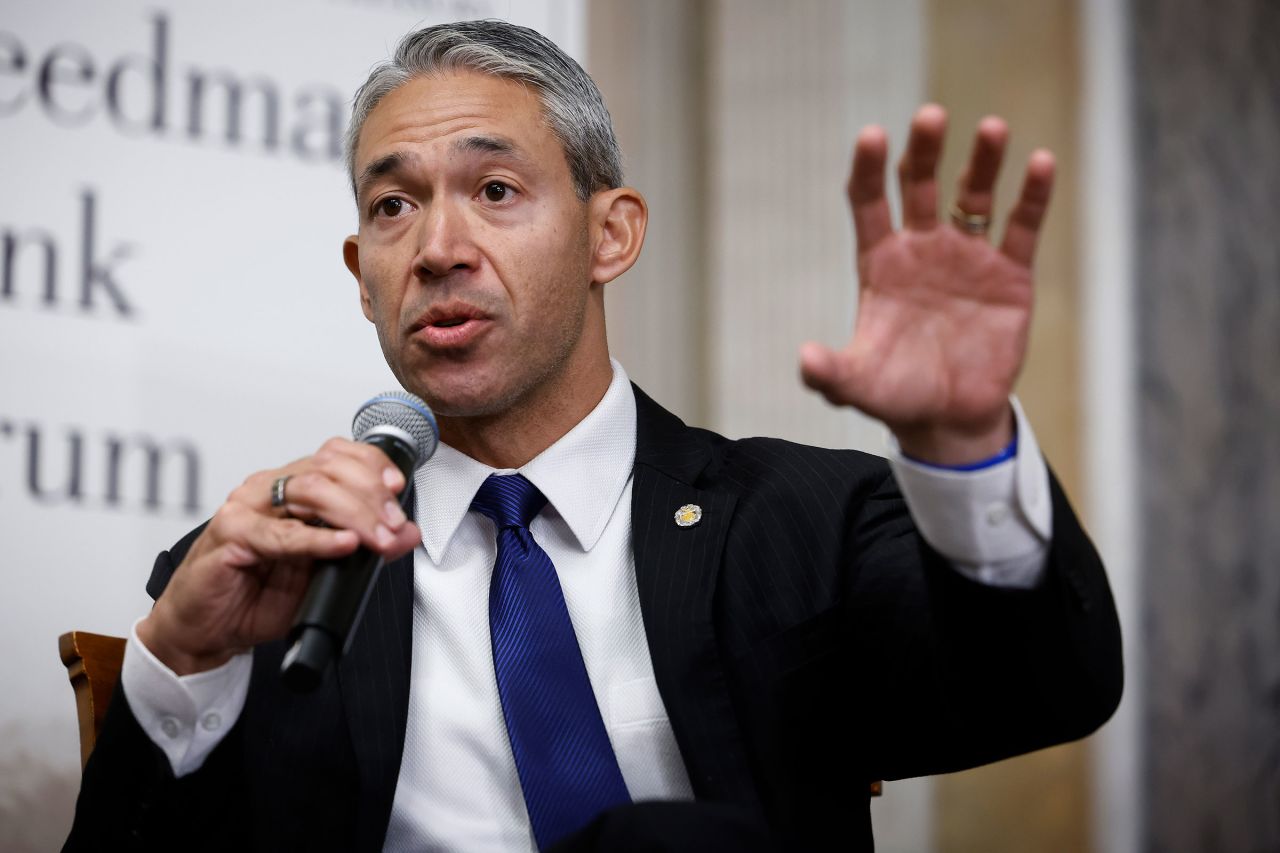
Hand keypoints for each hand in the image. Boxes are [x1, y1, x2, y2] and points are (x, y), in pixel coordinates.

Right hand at [136, 439, 420, 674]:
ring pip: (310, 491)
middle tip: (394, 525)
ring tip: (378, 537)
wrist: (207, 629)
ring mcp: (247, 508)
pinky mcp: (231, 535)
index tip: (398, 490)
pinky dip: (318, 539)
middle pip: (328, 469)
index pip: (336, 456)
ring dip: (354, 514)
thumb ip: (365, 548)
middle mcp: (268, 489)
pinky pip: (281, 532)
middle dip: (371, 495)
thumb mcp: (324, 573)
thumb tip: (408, 533)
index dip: (372, 466)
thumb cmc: (255, 595)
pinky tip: (343, 544)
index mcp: (290, 488)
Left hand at [799, 104, 1053, 464]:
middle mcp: (923, 249)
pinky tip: (1040, 162)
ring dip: (982, 161)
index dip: (869, 170)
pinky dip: (1032, 195)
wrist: (950, 418)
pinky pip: (1022, 227)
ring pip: (974, 195)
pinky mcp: (1010, 275)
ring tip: (991, 127)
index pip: (870, 203)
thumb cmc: (897, 395)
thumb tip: (805, 361)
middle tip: (929, 117)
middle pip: (921, 186)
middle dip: (924, 151)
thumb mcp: (858, 386)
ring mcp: (968, 257)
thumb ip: (831, 373)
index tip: (872, 136)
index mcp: (881, 264)